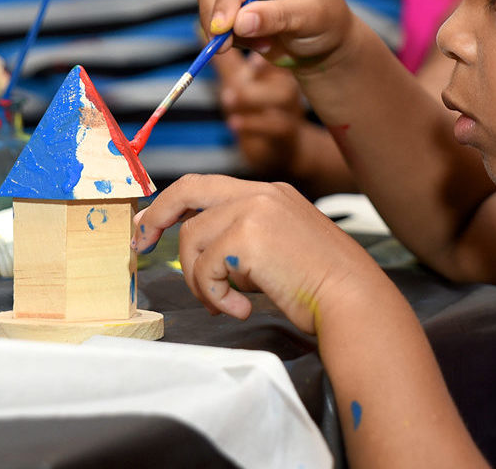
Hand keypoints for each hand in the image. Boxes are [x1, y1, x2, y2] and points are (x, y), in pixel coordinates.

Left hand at [133, 174, 381, 332]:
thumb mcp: (282, 246)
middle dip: (156, 215)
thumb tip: (201, 257)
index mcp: (271, 192)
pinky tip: (243, 309)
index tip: (151, 224)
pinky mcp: (247, 238)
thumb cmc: (323, 284)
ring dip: (200, 282)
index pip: (207, 185)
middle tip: (142, 243)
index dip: (172, 202)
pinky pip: (206, 270)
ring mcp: (254, 211)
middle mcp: (261, 193)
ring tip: (227, 304)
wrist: (353, 297)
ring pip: (193, 241)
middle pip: (188, 190)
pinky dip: (217, 297)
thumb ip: (245, 240)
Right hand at [199, 0, 357, 66]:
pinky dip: (224, 31)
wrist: (320, 36)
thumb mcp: (309, 19)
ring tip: (260, 45)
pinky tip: (254, 43)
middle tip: (220, 46)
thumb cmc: (324, 21)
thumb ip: (276, 17)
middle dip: (215, 11)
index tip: (222, 29)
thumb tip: (240, 22)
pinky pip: (210, 7)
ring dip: (223, 25)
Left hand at [210, 49, 305, 176]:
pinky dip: (253, 124)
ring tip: (228, 100)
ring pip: (284, 95)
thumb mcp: (238, 80)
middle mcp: (288, 84)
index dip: (262, 41)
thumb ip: (222, 58)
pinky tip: (233, 124)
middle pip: (284, 64)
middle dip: (259, 68)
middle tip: (234, 72)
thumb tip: (198, 28)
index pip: (278, 47)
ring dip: (252, 97)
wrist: (277, 148)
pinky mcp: (287, 133)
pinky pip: (278, 125)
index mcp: (277, 68)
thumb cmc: (255, 110)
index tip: (242, 40)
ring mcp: (292, 109)